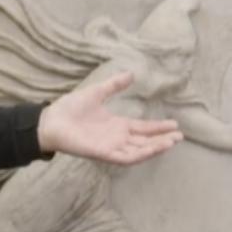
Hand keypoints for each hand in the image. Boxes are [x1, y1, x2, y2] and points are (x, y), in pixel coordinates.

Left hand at [38, 72, 183, 164]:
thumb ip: (114, 85)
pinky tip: (153, 149)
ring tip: (172, 142)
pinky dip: (141, 154)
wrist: (51, 120)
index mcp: (117, 126)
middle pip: (145, 141)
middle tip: (179, 136)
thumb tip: (131, 74)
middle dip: (162, 139)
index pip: (143, 128)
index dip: (158, 127)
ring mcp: (111, 147)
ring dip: (155, 148)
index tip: (174, 124)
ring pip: (139, 151)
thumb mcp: (97, 92)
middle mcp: (117, 138)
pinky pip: (126, 157)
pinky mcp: (104, 153)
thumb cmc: (70, 108)